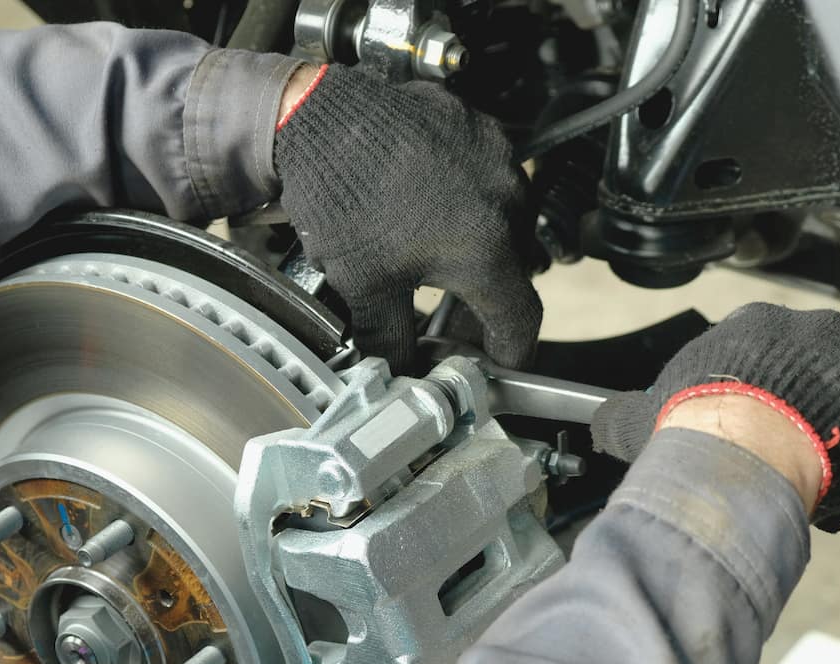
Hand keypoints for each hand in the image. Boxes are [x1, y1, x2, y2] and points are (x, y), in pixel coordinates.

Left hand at [273, 64, 541, 371]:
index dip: (512, 350)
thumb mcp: (363, 286)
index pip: (521, 319)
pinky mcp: (481, 129)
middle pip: (514, 270)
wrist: (318, 117)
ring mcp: (497, 159)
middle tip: (452, 314)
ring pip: (506, 221)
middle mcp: (506, 203)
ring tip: (435, 254)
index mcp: (486, 250)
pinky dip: (470, 201)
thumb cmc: (343, 196)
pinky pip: (491, 177)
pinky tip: (430, 205)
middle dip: (486, 298)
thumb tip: (397, 370)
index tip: (501, 360)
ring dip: (481, 246)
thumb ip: (388, 340)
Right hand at [591, 302, 839, 530]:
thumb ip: (622, 414)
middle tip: (785, 446)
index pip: (758, 350)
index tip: (750, 420)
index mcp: (751, 324)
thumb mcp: (641, 419)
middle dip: (801, 403)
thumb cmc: (696, 432)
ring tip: (819, 463)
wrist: (751, 456)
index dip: (755, 389)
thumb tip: (600, 422)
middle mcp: (808, 327)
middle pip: (810, 365)